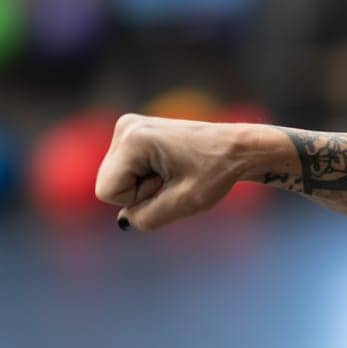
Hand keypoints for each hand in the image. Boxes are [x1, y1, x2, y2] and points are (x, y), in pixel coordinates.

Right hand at [94, 115, 250, 230]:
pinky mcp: (137, 132)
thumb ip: (147, 218)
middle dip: (140, 191)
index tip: (167, 184)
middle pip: (109, 183)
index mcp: (133, 139)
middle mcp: (126, 127)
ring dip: (145, 184)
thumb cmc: (217, 172)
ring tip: (175, 171)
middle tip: (174, 178)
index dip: (137, 200)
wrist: (239, 148)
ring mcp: (130, 127)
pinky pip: (126, 170)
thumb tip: (124, 220)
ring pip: (117, 178)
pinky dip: (147, 176)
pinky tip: (171, 166)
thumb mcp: (183, 203)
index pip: (107, 192)